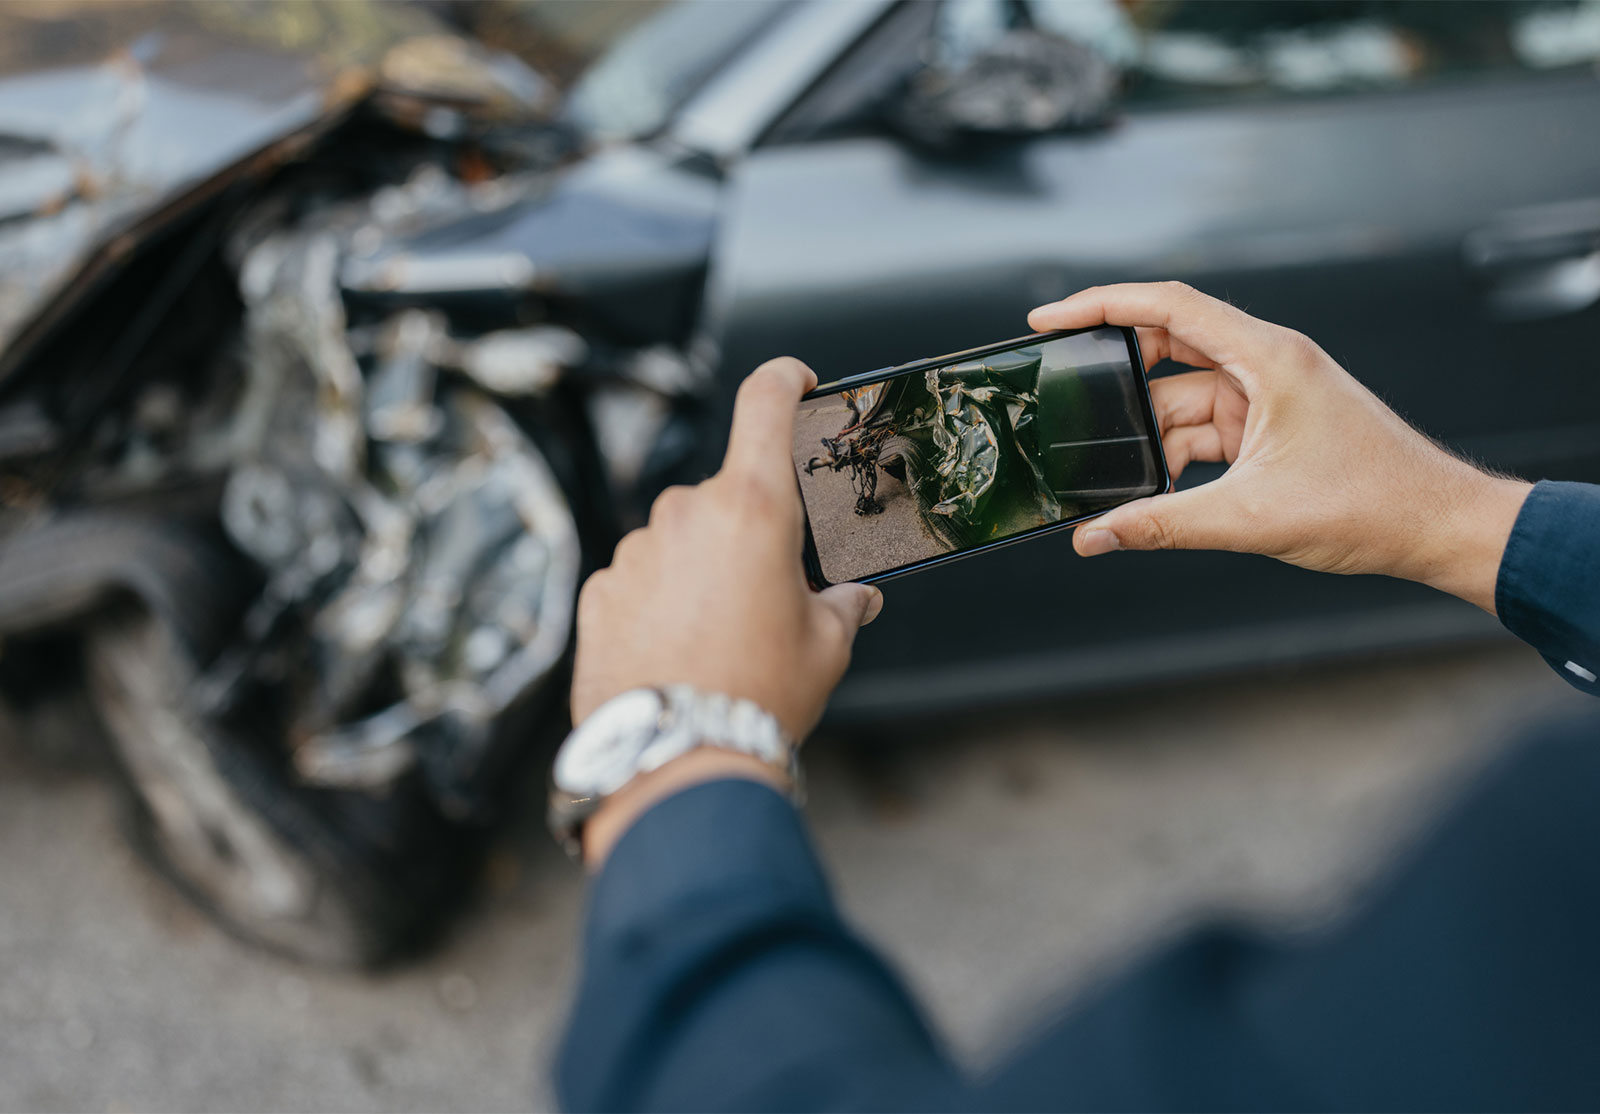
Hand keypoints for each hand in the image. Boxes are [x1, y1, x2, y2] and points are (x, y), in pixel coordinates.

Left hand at [571, 357, 882, 740]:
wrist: (676, 758)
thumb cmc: (759, 695)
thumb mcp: (826, 647)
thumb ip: (844, 606)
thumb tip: (857, 598)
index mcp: (752, 506)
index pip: (763, 403)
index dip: (784, 379)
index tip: (796, 382)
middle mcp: (685, 512)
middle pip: (726, 495)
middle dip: (750, 533)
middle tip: (770, 594)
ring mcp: (635, 550)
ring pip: (679, 540)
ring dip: (701, 570)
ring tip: (721, 639)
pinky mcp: (599, 590)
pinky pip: (641, 578)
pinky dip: (661, 601)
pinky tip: (680, 652)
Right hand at [1027, 282, 1530, 612]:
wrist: (1435, 525)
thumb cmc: (1373, 502)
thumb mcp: (1251, 516)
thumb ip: (1162, 525)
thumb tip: (1096, 536)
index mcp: (1268, 357)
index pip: (1169, 307)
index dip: (1102, 306)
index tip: (1050, 318)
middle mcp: (1266, 364)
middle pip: (1168, 350)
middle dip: (1116, 379)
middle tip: (1063, 397)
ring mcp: (1268, 396)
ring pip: (1182, 401)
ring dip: (1149, 436)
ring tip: (1109, 472)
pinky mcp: (1270, 427)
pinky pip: (1204, 430)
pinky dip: (1175, 456)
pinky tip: (1150, 489)